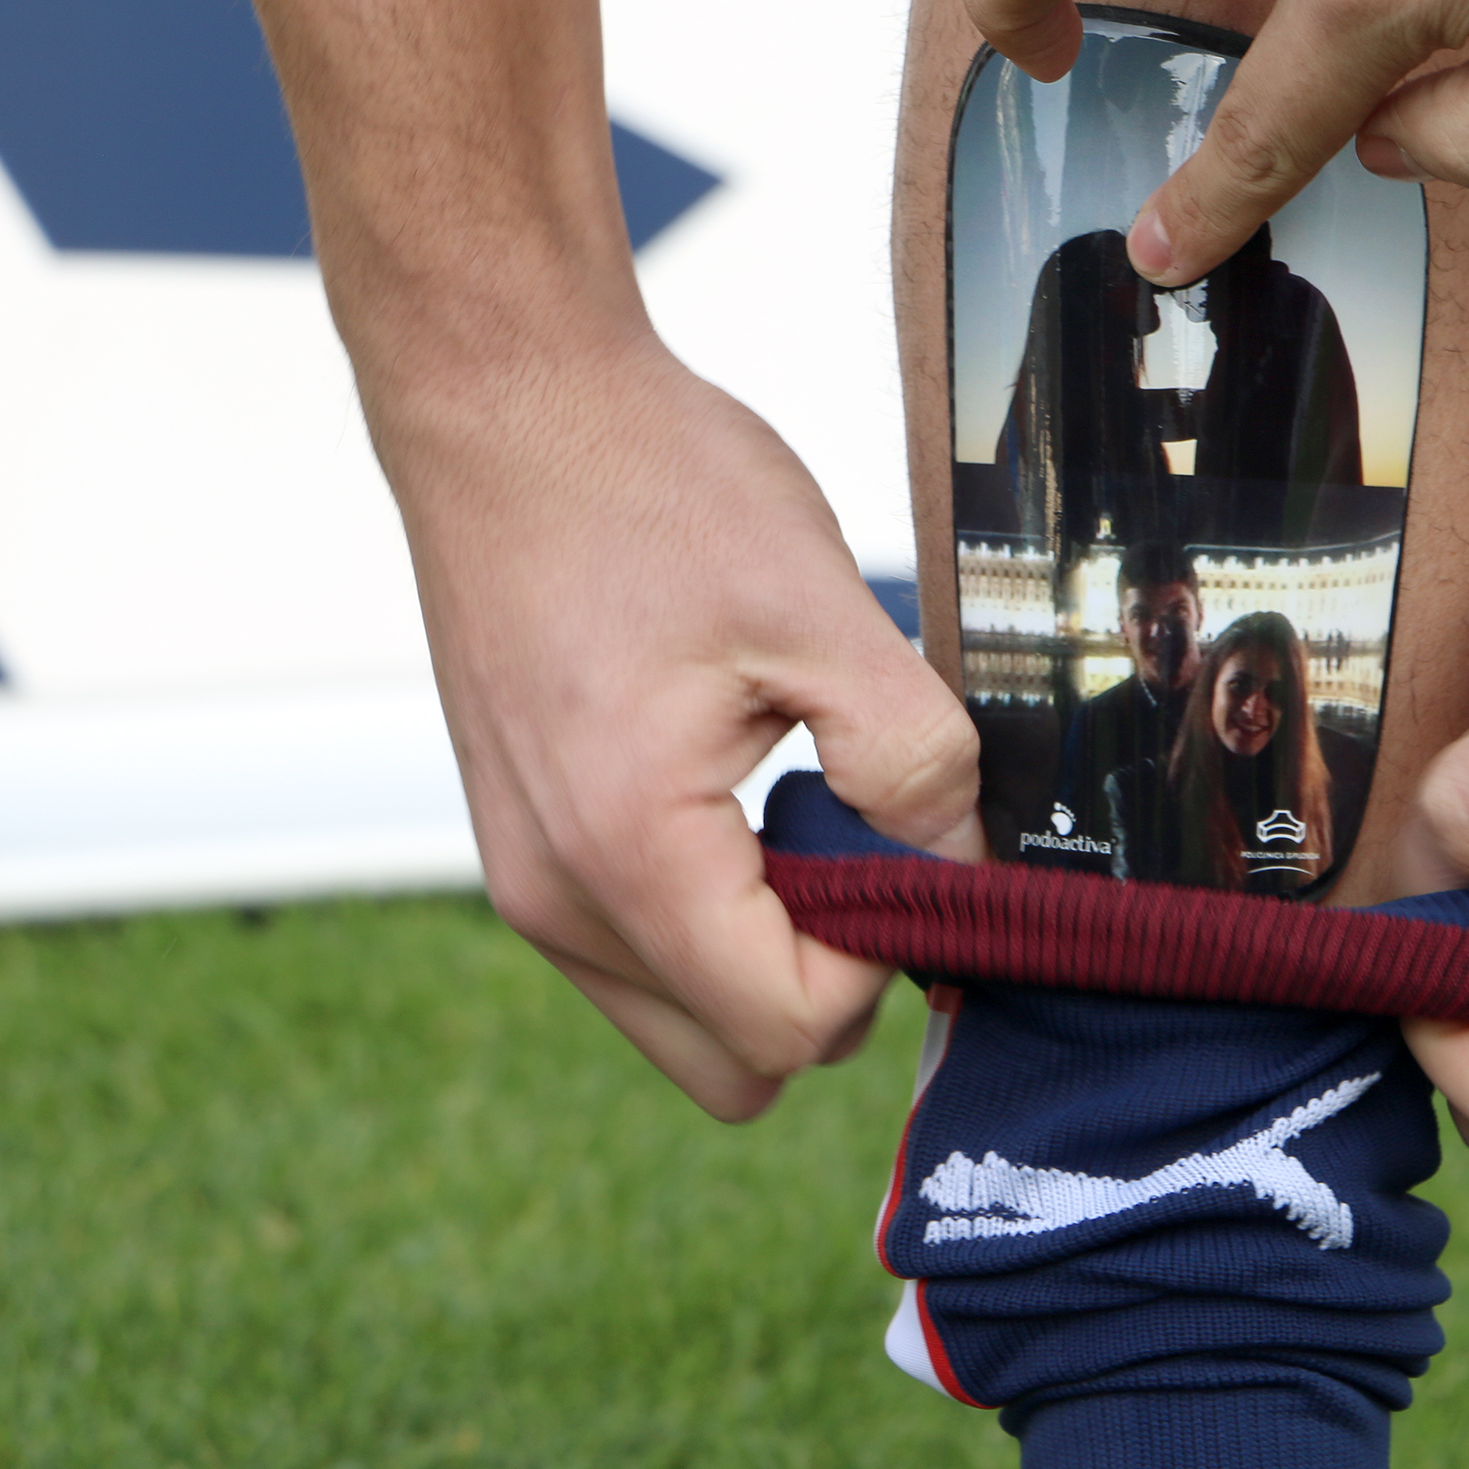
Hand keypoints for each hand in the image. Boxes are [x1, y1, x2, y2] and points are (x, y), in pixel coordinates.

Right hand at [376, 316, 980, 1120]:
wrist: (508, 401)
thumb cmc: (649, 485)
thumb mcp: (820, 607)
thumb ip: (911, 758)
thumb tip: (961, 868)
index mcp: (626, 853)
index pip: (786, 1029)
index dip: (881, 961)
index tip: (908, 849)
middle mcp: (554, 896)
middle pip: (732, 1066)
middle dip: (822, 986)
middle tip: (862, 842)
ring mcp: (525, 875)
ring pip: (679, 1018)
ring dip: (763, 949)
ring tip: (796, 797)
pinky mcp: (522, 841)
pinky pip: (635, 949)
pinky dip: (707, 911)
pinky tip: (739, 786)